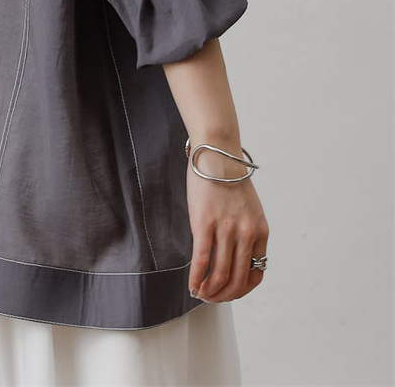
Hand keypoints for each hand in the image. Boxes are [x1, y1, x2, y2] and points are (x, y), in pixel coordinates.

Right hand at [186, 144, 269, 302]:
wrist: (216, 154)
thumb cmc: (228, 179)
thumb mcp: (248, 208)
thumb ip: (245, 232)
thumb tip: (233, 258)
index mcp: (260, 231)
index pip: (256, 274)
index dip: (241, 289)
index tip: (229, 293)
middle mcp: (246, 233)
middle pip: (237, 278)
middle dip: (223, 295)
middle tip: (211, 299)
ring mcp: (226, 229)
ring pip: (220, 274)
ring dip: (209, 291)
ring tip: (200, 294)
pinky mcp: (205, 223)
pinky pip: (202, 260)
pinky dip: (196, 277)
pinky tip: (191, 285)